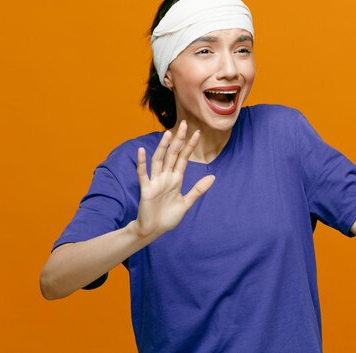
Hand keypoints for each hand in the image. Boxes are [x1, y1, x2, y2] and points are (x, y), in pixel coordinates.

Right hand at [134, 120, 214, 236]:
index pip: (184, 158)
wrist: (154, 230)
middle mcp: (165, 177)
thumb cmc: (168, 217)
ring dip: (163, 147)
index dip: (190, 146)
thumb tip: (213, 177)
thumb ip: (198, 190)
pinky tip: (142, 151)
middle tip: (185, 124)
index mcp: (176, 179)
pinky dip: (142, 163)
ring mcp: (155, 182)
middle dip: (179, 140)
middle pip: (173, 154)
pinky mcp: (146, 189)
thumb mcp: (186, 203)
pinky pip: (143, 174)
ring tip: (168, 134)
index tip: (198, 133)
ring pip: (159, 160)